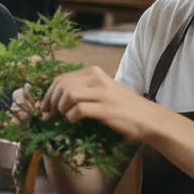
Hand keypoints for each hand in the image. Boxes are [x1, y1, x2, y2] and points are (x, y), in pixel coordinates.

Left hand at [40, 66, 158, 142]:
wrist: (150, 119)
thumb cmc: (125, 108)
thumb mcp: (103, 91)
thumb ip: (83, 90)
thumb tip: (56, 99)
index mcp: (94, 73)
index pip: (61, 78)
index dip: (48, 93)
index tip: (44, 107)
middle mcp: (97, 79)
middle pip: (61, 85)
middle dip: (49, 101)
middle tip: (48, 115)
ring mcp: (102, 94)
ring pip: (68, 94)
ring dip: (60, 108)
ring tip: (63, 117)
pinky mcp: (106, 109)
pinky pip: (79, 109)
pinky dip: (71, 116)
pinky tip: (74, 121)